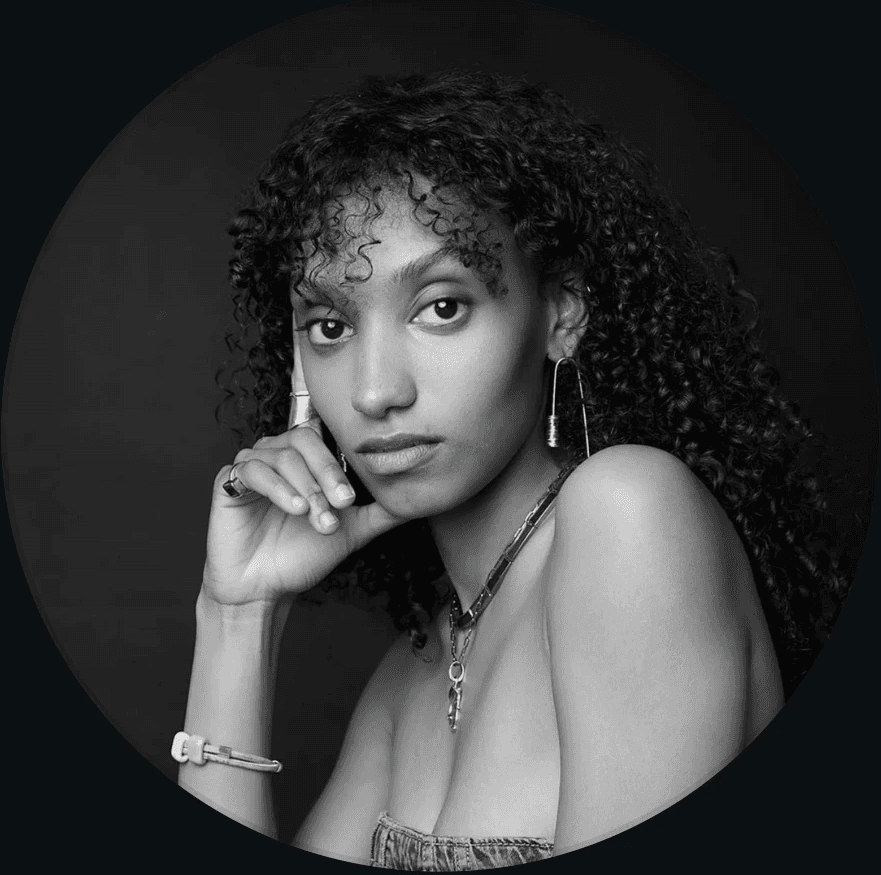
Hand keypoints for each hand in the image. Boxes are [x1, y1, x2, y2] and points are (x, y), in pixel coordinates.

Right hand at [201, 423, 404, 607]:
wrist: (264, 588)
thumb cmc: (302, 555)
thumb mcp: (351, 531)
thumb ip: (381, 513)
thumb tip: (419, 501)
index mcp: (305, 460)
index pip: (325, 440)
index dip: (340, 463)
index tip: (353, 498)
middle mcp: (277, 455)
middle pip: (303, 441)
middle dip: (327, 472)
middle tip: (341, 504)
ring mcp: (251, 465)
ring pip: (282, 457)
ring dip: (306, 487)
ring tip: (317, 517)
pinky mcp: (227, 481)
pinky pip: (252, 470)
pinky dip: (277, 487)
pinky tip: (294, 508)